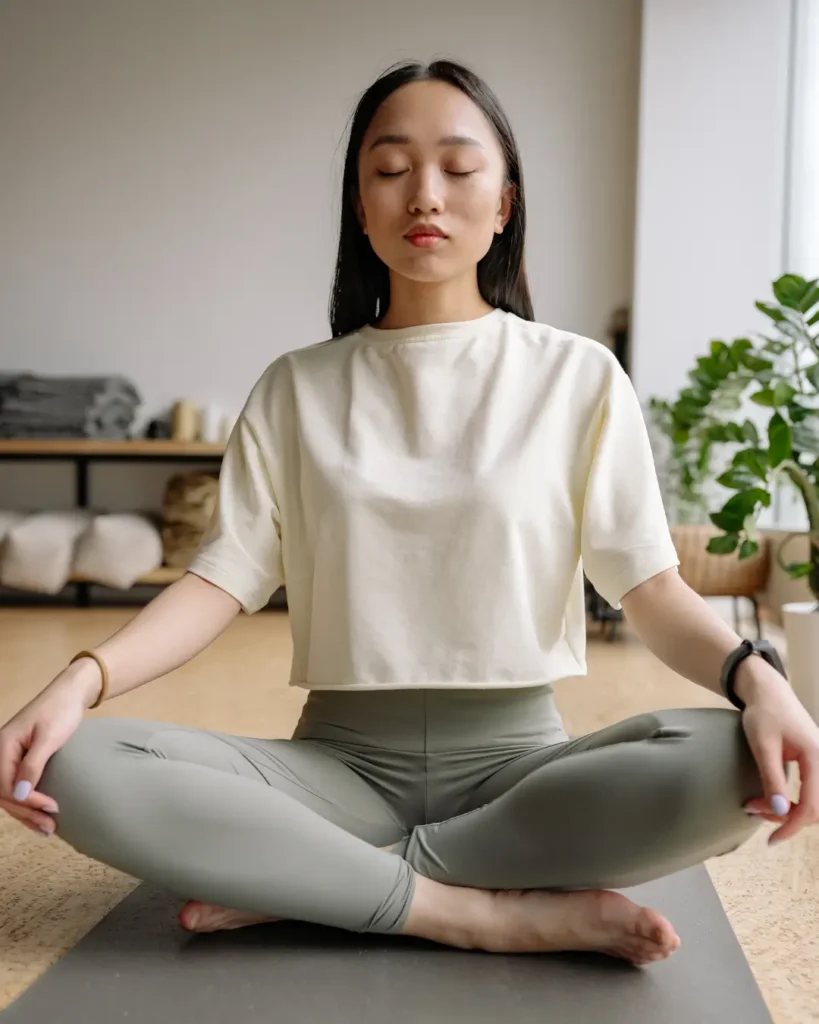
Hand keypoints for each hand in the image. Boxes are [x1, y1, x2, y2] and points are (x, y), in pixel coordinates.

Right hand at [0, 667, 97, 835]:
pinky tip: (39, 816)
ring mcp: (10, 757)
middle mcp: (1, 753)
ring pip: (10, 794)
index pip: (5, 784)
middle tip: (50, 827)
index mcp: (3, 745)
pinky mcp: (21, 760)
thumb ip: (33, 765)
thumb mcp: (49, 737)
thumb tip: (19, 795)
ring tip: (47, 829)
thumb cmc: (60, 710)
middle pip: (5, 793)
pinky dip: (28, 803)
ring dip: (27, 813)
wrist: (70, 693)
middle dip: (27, 812)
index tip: (51, 807)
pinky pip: (18, 786)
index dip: (26, 800)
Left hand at [738, 659, 818, 843]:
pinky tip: (769, 799)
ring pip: (813, 802)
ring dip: (787, 811)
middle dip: (785, 817)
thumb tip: (781, 813)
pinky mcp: (814, 764)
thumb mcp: (763, 746)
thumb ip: (773, 779)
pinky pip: (809, 792)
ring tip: (755, 806)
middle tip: (753, 811)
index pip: (811, 806)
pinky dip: (790, 801)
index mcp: (817, 757)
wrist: (767, 692)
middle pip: (815, 809)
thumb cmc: (764, 714)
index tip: (771, 840)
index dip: (791, 826)